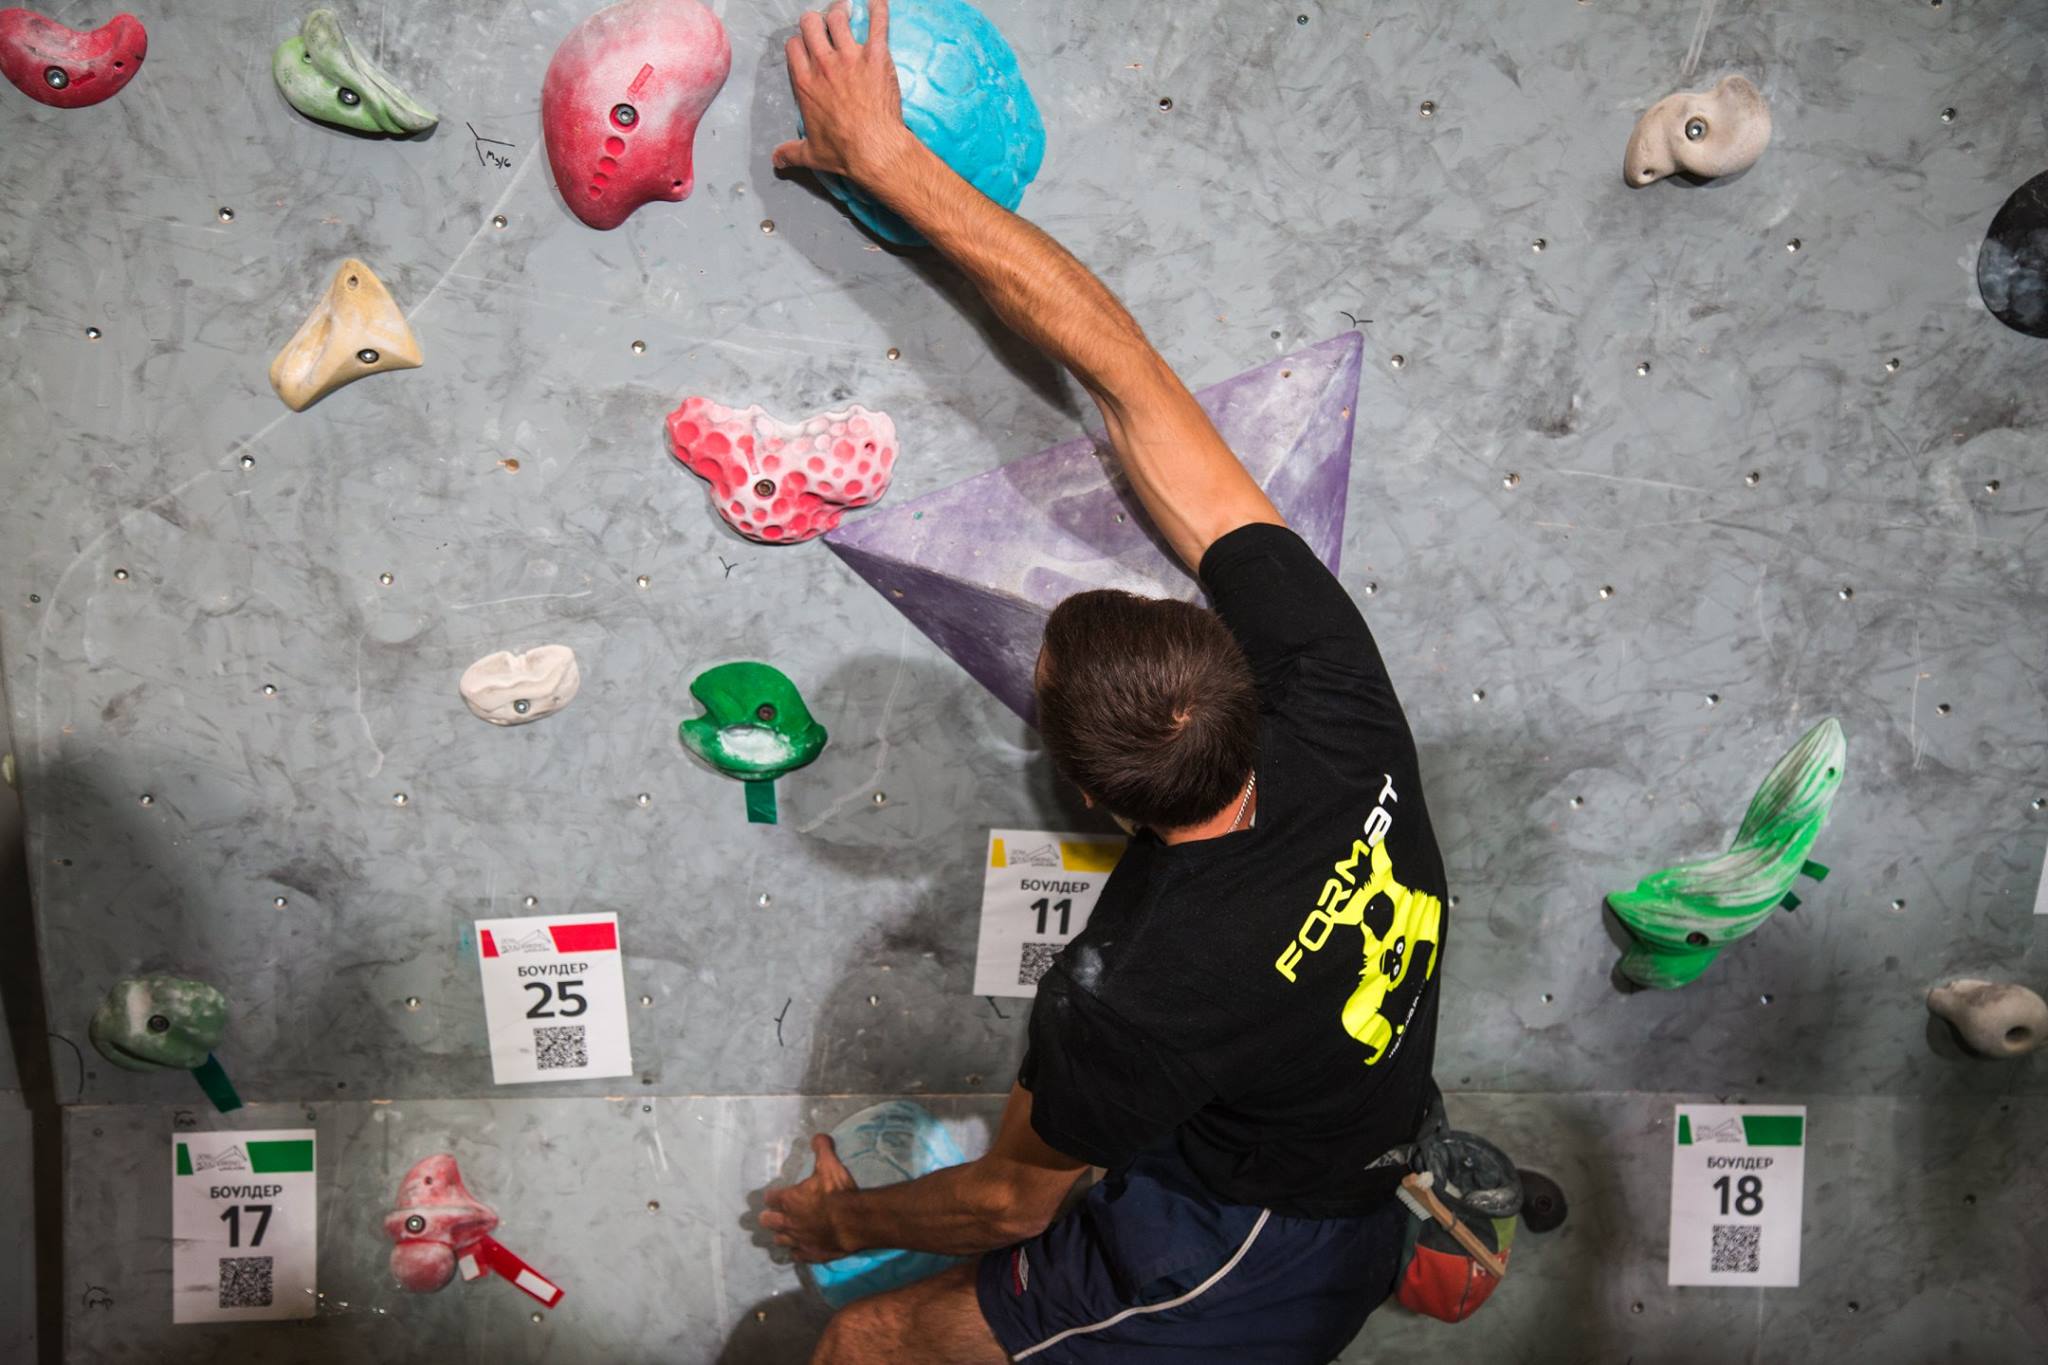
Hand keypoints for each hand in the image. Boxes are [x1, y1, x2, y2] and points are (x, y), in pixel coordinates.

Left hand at [760, 1134, 858, 1261]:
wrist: (854, 1222)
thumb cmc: (838, 1192)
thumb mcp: (830, 1165)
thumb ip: (822, 1149)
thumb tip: (817, 1136)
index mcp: (790, 1200)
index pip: (770, 1198)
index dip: (772, 1196)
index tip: (774, 1195)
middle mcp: (789, 1222)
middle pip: (768, 1221)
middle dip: (769, 1217)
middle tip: (773, 1214)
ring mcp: (799, 1240)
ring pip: (780, 1240)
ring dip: (781, 1236)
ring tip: (784, 1233)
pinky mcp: (811, 1254)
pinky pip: (797, 1255)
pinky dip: (798, 1251)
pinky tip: (801, 1249)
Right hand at [773, 0, 909, 181]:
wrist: (875, 150)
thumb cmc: (843, 151)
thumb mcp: (811, 154)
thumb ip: (791, 152)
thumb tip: (776, 160)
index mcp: (805, 82)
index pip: (794, 45)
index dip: (800, 43)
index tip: (807, 48)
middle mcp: (823, 64)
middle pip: (811, 23)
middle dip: (816, 21)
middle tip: (826, 26)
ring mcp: (850, 57)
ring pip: (838, 17)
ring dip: (841, 12)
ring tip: (847, 13)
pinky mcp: (876, 56)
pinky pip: (878, 22)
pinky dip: (879, 8)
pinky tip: (877, 1)